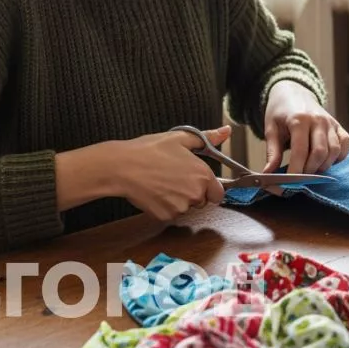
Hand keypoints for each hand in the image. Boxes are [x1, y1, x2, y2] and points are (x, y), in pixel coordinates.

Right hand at [110, 126, 229, 221]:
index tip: (196, 181)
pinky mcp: (165, 216)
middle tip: (175, 178)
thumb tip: (226, 131)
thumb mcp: (181, 138)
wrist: (122, 167)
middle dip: (193, 193)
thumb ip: (208, 137)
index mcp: (203, 175)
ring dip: (179, 200)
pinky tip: (154, 192)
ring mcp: (180, 207)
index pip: (218, 194)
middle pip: (202, 201)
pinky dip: (165, 206)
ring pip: (186, 208)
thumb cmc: (150, 150)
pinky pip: (171, 214)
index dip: (209, 188)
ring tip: (162, 183)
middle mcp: (195, 194)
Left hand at [263, 80, 348, 173]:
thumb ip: (272, 152)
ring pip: (334, 151)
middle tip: (300, 177)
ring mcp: (331, 122)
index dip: (296, 170)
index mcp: (299, 119)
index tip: (290, 182)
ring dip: (324, 165)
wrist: (293, 92)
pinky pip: (345, 144)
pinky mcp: (338, 126)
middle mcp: (318, 120)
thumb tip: (268, 174)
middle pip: (320, 153)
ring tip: (311, 169)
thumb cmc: (280, 112)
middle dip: (310, 170)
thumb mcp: (271, 129)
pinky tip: (326, 160)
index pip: (300, 151)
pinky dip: (339, 156)